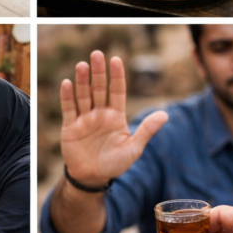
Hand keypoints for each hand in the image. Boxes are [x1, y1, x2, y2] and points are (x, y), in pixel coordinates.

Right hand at [60, 51, 168, 187]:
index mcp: (115, 116)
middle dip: (98, 72)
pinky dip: (67, 96)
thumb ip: (146, 130)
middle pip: (98, 88)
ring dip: (82, 80)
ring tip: (82, 65)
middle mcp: (99, 113)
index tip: (116, 59)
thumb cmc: (114, 164)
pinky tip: (67, 83)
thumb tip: (165, 114)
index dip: (117, 76)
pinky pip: (68, 108)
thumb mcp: (134, 148)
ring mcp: (84, 119)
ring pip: (83, 95)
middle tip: (97, 54)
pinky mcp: (70, 126)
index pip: (117, 91)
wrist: (92, 178)